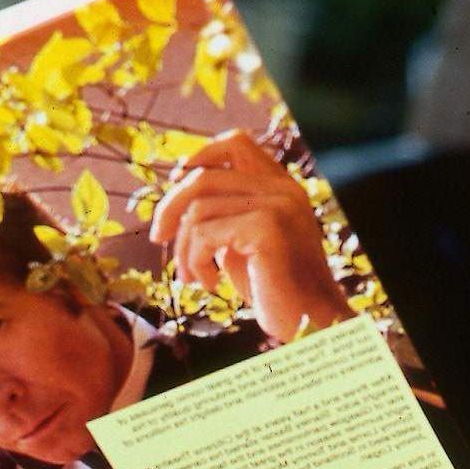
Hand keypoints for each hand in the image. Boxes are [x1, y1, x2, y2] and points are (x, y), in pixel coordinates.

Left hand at [150, 130, 352, 340]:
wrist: (311, 325)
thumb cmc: (273, 288)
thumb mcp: (244, 240)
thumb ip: (223, 211)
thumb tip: (176, 188)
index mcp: (282, 185)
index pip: (235, 142)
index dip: (198, 157)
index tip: (177, 187)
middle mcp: (284, 188)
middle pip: (203, 176)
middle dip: (170, 207)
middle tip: (159, 239)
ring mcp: (278, 205)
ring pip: (197, 208)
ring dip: (184, 248)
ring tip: (193, 276)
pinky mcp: (267, 228)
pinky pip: (204, 233)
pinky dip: (195, 261)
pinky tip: (210, 284)